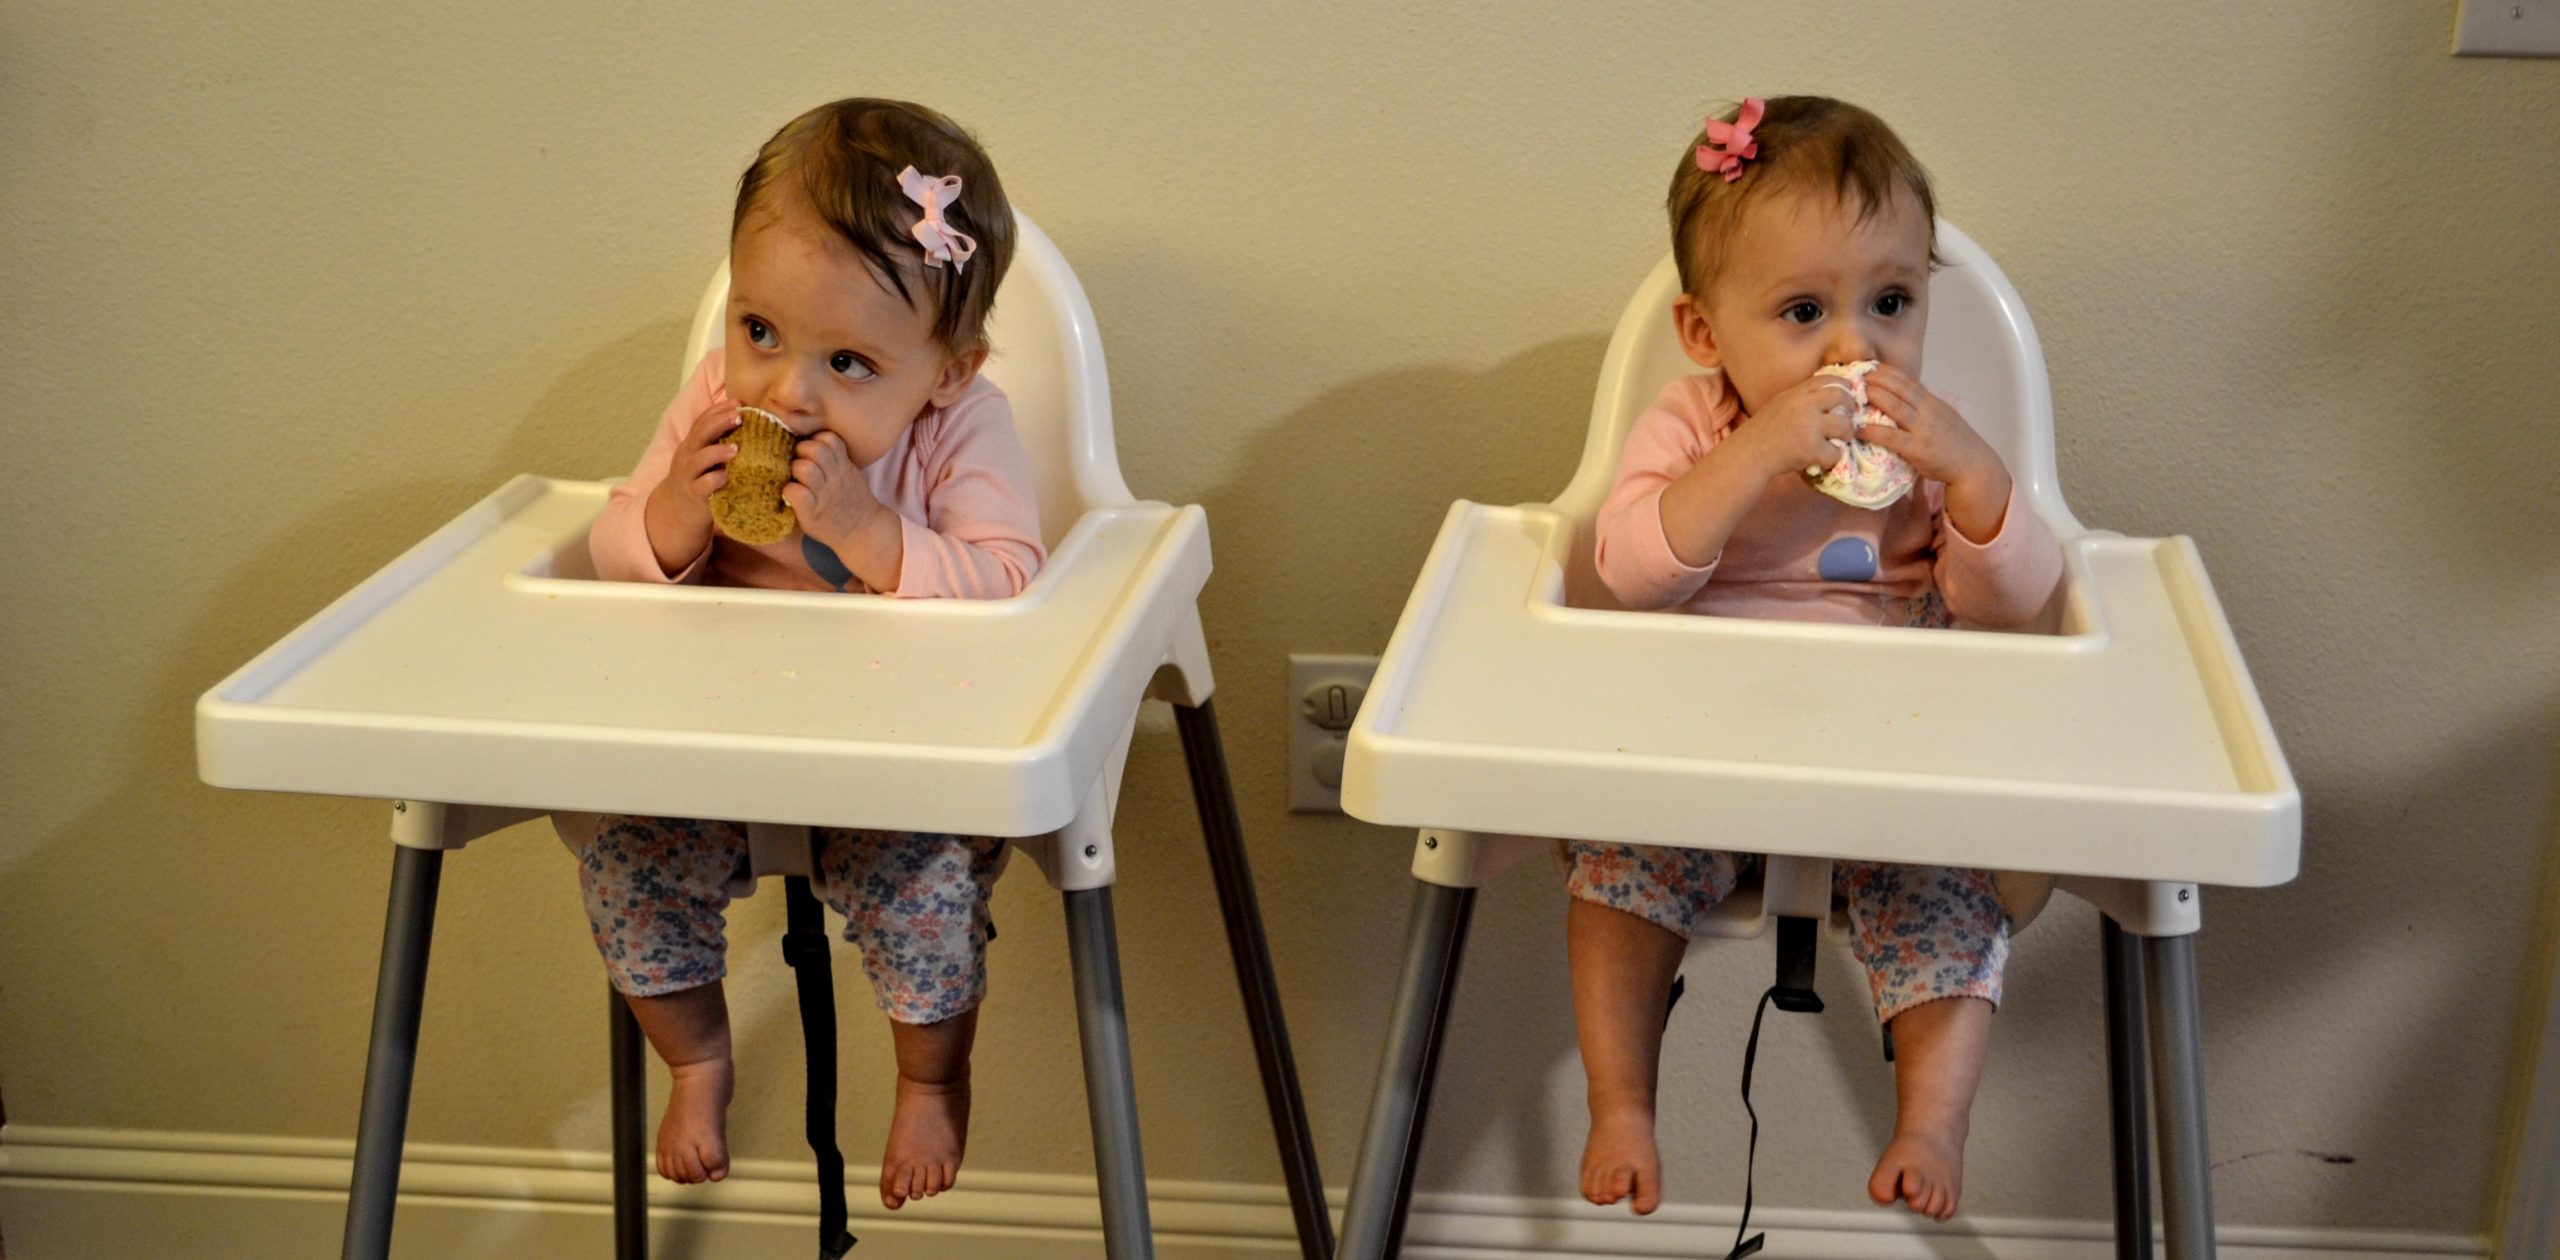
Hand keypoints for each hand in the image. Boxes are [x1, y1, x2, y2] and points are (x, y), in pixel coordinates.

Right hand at [642, 394, 741, 573]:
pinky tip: (726, 477)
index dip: (718, 410)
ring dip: (717, 452)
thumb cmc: (700, 479)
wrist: (678, 510)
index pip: (702, 421)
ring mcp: (688, 475)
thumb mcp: (705, 458)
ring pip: (699, 460)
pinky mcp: (693, 495)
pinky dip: (714, 480)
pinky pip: (702, 486)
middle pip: (700, 434)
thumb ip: (719, 443)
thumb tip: (750, 424)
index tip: (737, 402)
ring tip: (736, 448)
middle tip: (739, 416)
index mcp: (693, 445)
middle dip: (719, 422)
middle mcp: (688, 456)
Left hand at [782, 430, 888, 552]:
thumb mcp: (849, 473)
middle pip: (815, 450)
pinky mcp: (812, 513)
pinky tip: (790, 495)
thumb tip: (810, 441)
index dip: (816, 440)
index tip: (812, 450)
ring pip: (805, 469)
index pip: (829, 439)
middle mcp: (834, 478)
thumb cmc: (850, 501)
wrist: (863, 531)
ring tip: (795, 479)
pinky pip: (797, 493)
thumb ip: (834, 458)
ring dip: (795, 470)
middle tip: (799, 463)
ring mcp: (824, 495)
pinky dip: (789, 491)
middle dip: (801, 451)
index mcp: (842, 466)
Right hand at [1725, 374, 1862, 480]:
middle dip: (1850, 409)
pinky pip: (1836, 452)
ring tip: (1838, 441)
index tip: (1845, 399)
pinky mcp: (1811, 448)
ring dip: (1846, 435)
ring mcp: (1809, 426)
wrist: (1747, 455)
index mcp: (1796, 393)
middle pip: (1842, 397)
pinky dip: (1832, 458)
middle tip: (1847, 419)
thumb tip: (1832, 396)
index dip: (1844, 388)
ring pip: (1845, 425)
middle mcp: (1804, 405)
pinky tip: (1822, 459)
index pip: (1829, 379)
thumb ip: (1803, 399)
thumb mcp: (1780, 404)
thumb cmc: (1763, 432)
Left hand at [1857, 365, 2012, 536]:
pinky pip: (1891, 437)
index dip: (1887, 372)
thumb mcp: (1942, 416)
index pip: (1907, 381)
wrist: (1973, 465)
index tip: (1868, 365)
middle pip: (1899, 388)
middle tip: (1853, 375)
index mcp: (1932, 403)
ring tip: (1853, 393)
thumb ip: (1923, 406)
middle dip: (1876, 379)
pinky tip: (1857, 429)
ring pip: (1895, 407)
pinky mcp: (1917, 449)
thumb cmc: (1954, 442)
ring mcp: (1923, 429)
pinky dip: (1872, 431)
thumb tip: (1904, 395)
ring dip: (1873, 397)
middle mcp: (1928, 411)